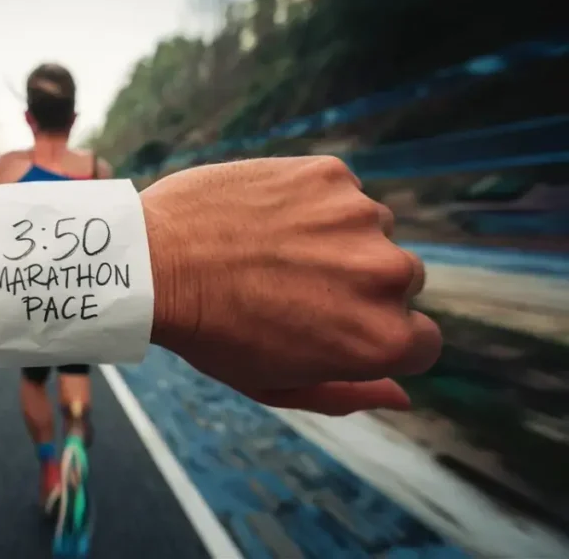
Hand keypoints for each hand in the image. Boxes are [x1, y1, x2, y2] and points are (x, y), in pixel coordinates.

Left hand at [143, 156, 440, 414]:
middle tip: (291, 286)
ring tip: (271, 249)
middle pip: (400, 281)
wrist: (152, 261)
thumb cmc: (209, 332)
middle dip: (357, 285)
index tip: (331, 325)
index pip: (420, 341)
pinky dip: (312, 201)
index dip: (373, 335)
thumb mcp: (275, 384)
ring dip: (336, 238)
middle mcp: (387, 275)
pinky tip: (265, 217)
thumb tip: (402, 396)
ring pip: (370, 230)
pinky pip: (340, 191)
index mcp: (381, 338)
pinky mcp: (330, 175)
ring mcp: (360, 218)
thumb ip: (347, 393)